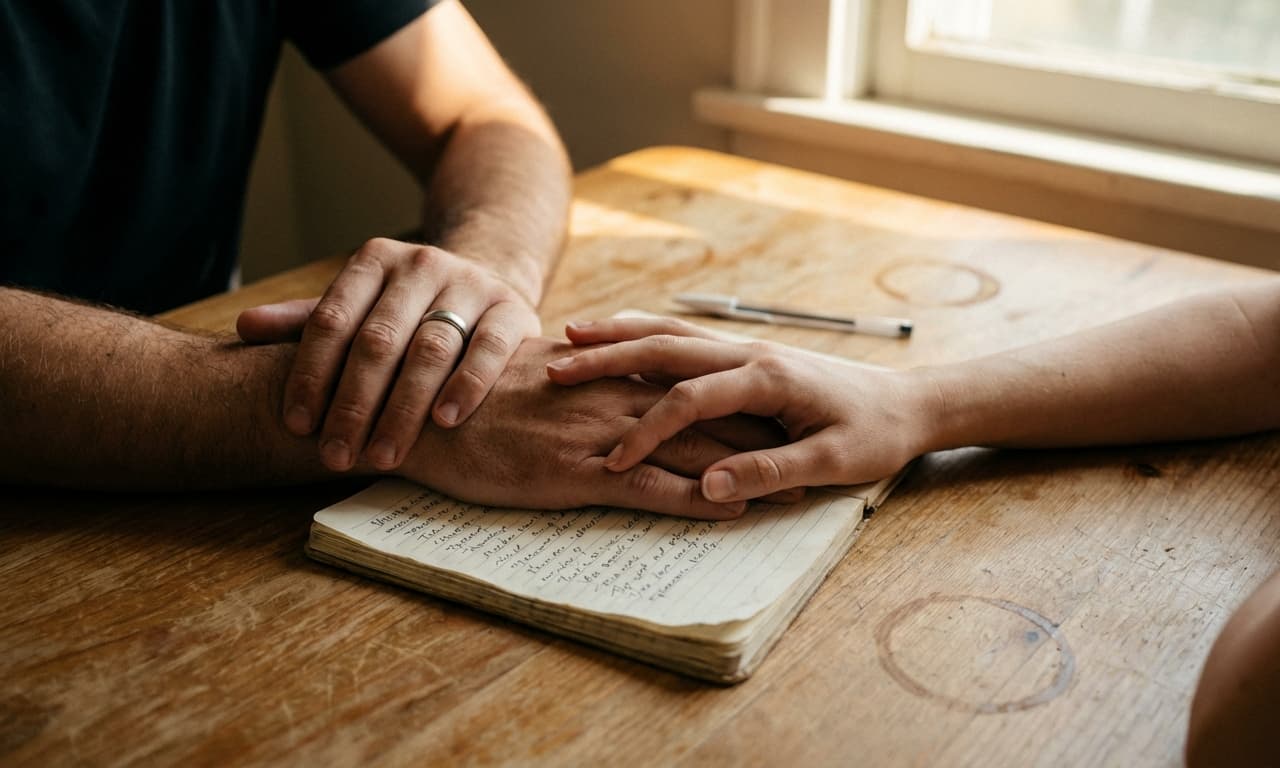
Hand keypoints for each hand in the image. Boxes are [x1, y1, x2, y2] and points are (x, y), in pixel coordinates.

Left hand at [236, 238, 540, 473]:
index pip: (332, 320)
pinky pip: (489, 349)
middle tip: (336, 456)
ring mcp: (471, 285)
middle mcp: (422, 265)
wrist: (488, 284)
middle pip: (378, 340)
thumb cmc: (407, 311)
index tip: (296, 426)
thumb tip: (244, 328)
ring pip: (431, 348)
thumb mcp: (358, 308)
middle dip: (353, 405)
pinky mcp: (513, 309)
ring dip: (404, 407)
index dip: (311, 375)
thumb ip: (306, 322)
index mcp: (374, 261)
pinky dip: (466, 385)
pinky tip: (445, 421)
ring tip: (383, 455)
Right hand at [399, 338, 789, 518]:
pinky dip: (697, 496)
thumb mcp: (532, 374)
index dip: (737, 392)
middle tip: (813, 438)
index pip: (688, 378)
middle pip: (707, 408)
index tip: (779, 404)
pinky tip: (733, 507)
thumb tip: (599, 371)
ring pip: (692, 447)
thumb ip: (576, 372)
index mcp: (607, 372)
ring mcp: (602, 434)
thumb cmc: (471, 399)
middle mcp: (615, 396)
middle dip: (762, 426)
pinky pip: (652, 487)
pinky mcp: (581, 472)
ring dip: (747, 465)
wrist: (422, 416)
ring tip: (798, 483)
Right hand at [545, 316, 924, 502]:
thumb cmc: (876, 434)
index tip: (609, 461)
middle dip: (607, 356)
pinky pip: (687, 342)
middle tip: (554, 366)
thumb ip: (771, 472)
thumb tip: (714, 488)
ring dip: (620, 336)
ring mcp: (746, 352)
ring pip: (670, 336)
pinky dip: (645, 338)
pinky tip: (620, 345)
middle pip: (666, 349)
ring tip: (570, 337)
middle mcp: (750, 356)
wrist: (911, 403)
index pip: (690, 399)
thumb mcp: (833, 463)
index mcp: (768, 378)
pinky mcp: (748, 359)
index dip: (647, 430)